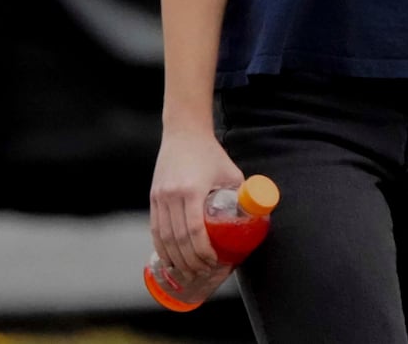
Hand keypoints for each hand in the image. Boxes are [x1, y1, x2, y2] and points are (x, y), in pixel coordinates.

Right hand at [149, 128, 244, 279]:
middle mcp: (171, 196)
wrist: (184, 134)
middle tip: (202, 273)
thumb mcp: (231, 173)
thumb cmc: (211, 153)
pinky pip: (155, 229)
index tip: (213, 262)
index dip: (202, 251)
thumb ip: (240, 195)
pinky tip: (171, 258)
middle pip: (177, 239)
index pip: (193, 230)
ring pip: (164, 237)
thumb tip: (254, 218)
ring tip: (188, 272)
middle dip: (190, 261)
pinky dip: (162, 247)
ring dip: (175, 259)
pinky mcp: (153, 198)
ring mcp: (159, 197)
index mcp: (191, 190)